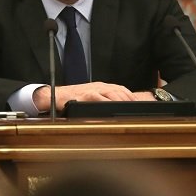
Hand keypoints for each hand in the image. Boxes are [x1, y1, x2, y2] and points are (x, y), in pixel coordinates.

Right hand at [33, 83, 154, 111]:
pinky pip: (99, 99)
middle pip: (120, 91)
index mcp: (102, 86)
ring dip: (123, 102)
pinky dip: (107, 104)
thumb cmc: (73, 98)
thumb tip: (115, 110)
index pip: (121, 89)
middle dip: (130, 100)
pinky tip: (113, 110)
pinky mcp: (85, 96)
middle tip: (138, 109)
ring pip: (112, 94)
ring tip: (130, 110)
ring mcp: (92, 90)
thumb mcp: (90, 96)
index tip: (140, 104)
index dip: (132, 97)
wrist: (55, 96)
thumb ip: (103, 100)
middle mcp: (99, 86)